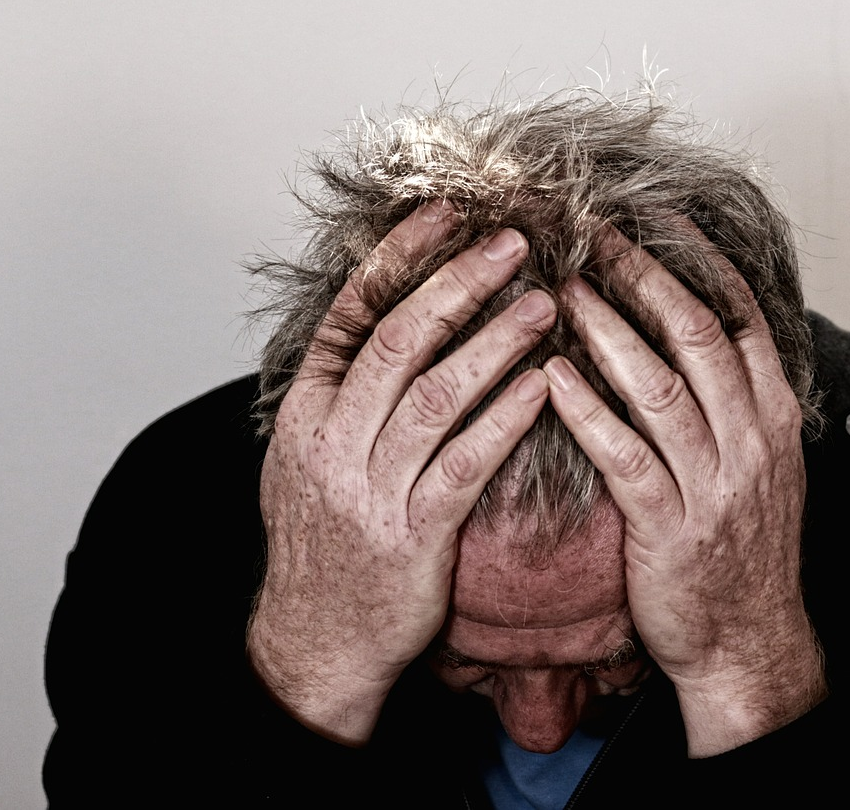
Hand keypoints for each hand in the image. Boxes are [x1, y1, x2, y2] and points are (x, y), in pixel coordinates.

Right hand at [247, 203, 555, 744]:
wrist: (318, 638)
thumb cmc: (325, 545)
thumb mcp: (304, 461)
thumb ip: (338, 395)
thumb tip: (376, 323)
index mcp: (306, 413)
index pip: (350, 314)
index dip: (399, 257)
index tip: (444, 212)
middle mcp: (333, 441)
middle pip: (399, 340)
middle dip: (458, 283)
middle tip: (513, 242)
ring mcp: (371, 487)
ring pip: (437, 394)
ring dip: (495, 342)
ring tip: (544, 303)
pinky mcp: (415, 532)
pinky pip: (467, 463)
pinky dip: (507, 418)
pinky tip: (545, 384)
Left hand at [544, 228, 825, 756]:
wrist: (747, 638)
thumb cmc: (739, 546)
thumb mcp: (760, 464)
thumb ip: (735, 399)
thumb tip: (694, 331)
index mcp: (773, 416)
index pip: (742, 317)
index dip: (697, 260)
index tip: (655, 216)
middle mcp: (750, 440)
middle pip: (697, 335)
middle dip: (645, 276)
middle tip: (594, 232)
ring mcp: (712, 483)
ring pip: (660, 386)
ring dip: (607, 330)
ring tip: (561, 288)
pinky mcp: (669, 526)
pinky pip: (624, 455)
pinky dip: (587, 411)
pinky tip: (551, 375)